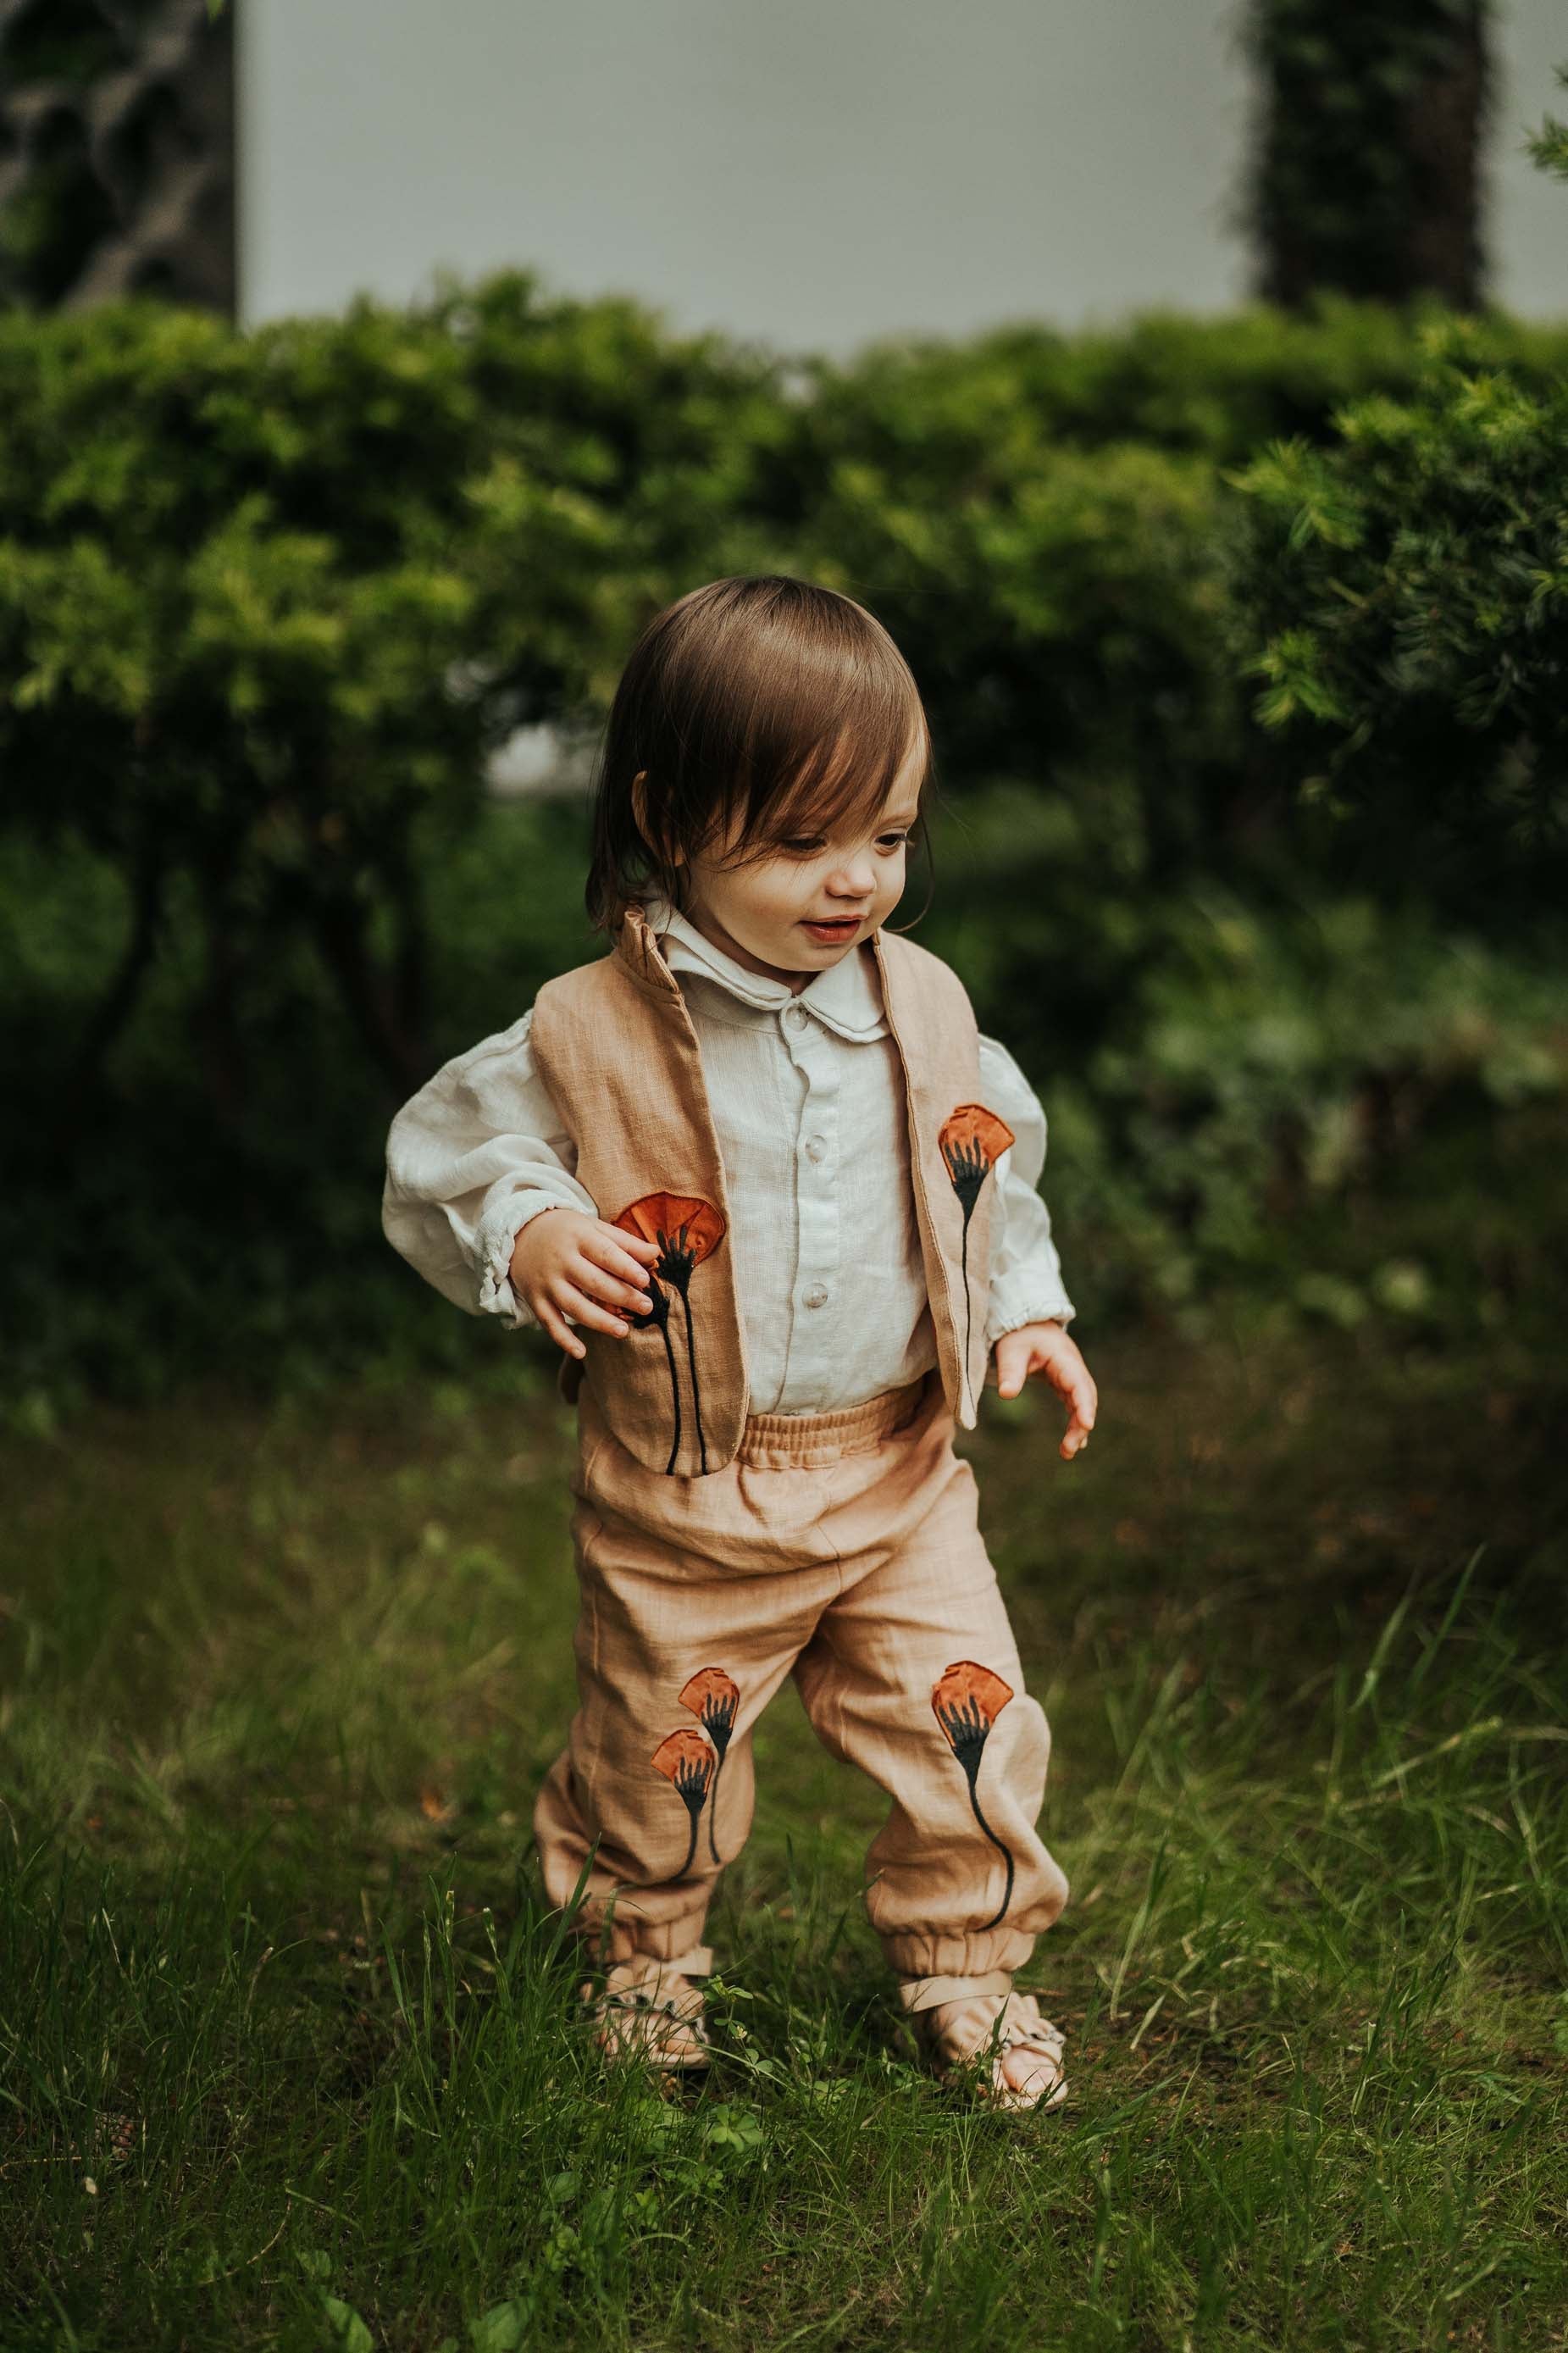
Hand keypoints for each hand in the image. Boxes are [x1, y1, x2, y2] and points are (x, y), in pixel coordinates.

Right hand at [508, 1209, 660, 1359]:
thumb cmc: (568, 1232)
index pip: (605, 1253)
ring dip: (599, 1321)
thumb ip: (625, 1243)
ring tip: (624, 1331)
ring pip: (574, 1306)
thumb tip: (656, 1254)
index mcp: (578, 1237)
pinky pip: (550, 1323)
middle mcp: (560, 1260)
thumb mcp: (594, 1228)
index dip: (625, 1268)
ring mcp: (546, 1282)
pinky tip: (581, 1352)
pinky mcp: (536, 1300)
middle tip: (647, 1308)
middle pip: (593, 1282)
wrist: (521, 1234)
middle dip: (622, 1296)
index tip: (645, 1280)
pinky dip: (563, 1339)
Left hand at [991, 1320, 1096, 1460]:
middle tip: (1069, 1448)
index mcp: (1064, 1358)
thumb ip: (1010, 1371)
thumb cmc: (1018, 1335)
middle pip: (1085, 1398)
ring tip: (1067, 1452)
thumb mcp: (1011, 1350)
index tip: (1087, 1425)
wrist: (1025, 1323)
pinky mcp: (1064, 1383)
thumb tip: (1006, 1395)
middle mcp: (1073, 1368)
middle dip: (1081, 1423)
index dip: (1084, 1405)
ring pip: (1082, 1403)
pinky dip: (1074, 1421)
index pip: (1079, 1384)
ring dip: (1078, 1427)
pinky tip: (1071, 1443)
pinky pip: (1074, 1404)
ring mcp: (1071, 1376)